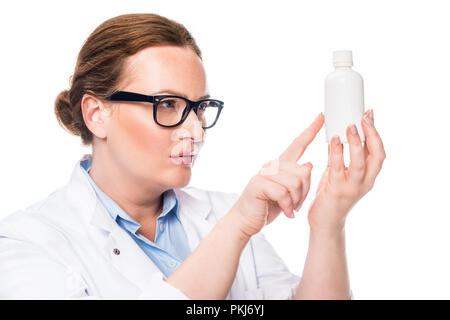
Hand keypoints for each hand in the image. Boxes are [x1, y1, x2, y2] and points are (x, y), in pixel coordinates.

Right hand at [230, 113, 322, 238]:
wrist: (246, 220)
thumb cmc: (267, 206)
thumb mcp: (288, 193)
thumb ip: (298, 179)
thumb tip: (310, 164)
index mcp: (281, 165)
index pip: (299, 143)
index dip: (311, 130)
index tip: (322, 116)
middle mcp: (272, 165)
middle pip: (304, 171)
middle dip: (305, 192)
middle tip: (296, 205)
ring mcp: (264, 173)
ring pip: (295, 182)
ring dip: (296, 200)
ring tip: (289, 208)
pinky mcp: (258, 183)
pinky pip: (283, 193)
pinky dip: (287, 206)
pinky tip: (285, 212)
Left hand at [308, 109, 385, 232]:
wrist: (325, 222)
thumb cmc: (331, 196)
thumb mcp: (339, 174)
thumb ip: (341, 158)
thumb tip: (339, 136)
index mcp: (368, 176)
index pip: (378, 151)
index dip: (376, 132)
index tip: (369, 114)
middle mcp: (365, 182)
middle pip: (377, 155)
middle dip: (372, 134)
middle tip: (363, 117)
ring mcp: (353, 188)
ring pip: (361, 162)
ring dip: (357, 143)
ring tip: (350, 126)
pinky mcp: (338, 191)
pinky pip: (339, 169)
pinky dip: (337, 153)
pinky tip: (335, 140)